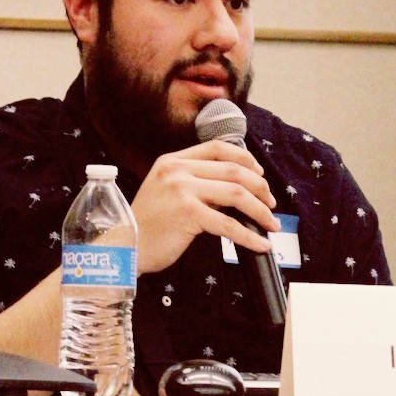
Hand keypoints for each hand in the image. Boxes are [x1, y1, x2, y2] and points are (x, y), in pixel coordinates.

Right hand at [131, 139, 279, 275]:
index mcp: (173, 161)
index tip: (260, 174)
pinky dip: (249, 236)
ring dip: (260, 210)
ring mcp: (182, 190)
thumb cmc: (147, 226)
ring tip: (271, 224)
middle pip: (234, 171)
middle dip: (260, 188)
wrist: (124, 247)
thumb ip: (194, 185)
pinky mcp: (188, 214)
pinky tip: (260, 245)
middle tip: (271, 204)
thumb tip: (233, 192)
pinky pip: (228, 224)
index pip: (218, 148)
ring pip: (236, 194)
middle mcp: (177, 170)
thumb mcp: (167, 192)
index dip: (245, 159)